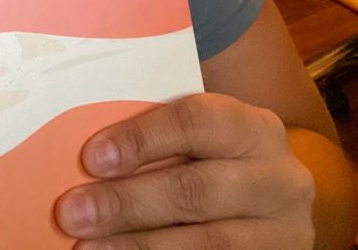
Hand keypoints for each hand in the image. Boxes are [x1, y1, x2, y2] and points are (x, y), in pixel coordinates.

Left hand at [55, 92, 316, 248]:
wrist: (269, 200)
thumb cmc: (214, 159)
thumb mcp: (200, 139)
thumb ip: (156, 140)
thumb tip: (87, 159)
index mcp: (252, 127)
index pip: (194, 121)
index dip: (141, 139)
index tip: (92, 158)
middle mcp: (278, 178)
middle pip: (195, 190)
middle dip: (127, 203)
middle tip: (73, 213)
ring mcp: (284, 231)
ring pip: (208, 243)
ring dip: (140, 246)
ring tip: (90, 248)